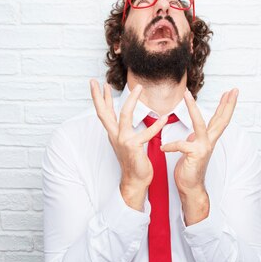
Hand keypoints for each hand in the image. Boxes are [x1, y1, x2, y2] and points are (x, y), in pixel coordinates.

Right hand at [89, 79, 168, 193]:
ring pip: (125, 115)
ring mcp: (123, 140)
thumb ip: (123, 128)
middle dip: (99, 96)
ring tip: (139, 87)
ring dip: (132, 99)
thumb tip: (123, 117)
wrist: (135, 180)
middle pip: (103, 112)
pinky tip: (164, 117)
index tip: (96, 84)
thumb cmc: (133, 161)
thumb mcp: (125, 142)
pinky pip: (146, 133)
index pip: (103, 112)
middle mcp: (115, 135)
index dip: (99, 98)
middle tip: (97, 81)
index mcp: (113, 133)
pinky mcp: (134, 146)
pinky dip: (156, 125)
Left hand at [161, 88, 238, 196]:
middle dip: (227, 104)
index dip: (226, 106)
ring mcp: (203, 148)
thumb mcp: (193, 149)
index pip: (220, 119)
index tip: (231, 92)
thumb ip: (195, 139)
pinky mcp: (195, 155)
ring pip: (200, 123)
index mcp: (209, 139)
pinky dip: (171, 145)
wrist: (190, 187)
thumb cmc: (190, 169)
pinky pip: (181, 145)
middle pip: (221, 119)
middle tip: (233, 90)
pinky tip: (163, 148)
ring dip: (192, 108)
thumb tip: (194, 131)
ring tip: (187, 94)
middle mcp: (209, 142)